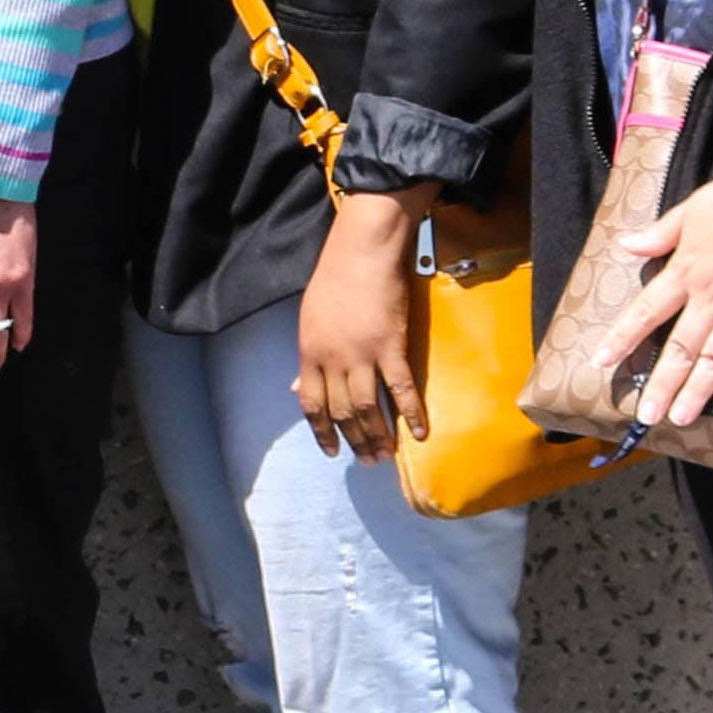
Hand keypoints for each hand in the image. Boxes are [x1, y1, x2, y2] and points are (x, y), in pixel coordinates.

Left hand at [293, 190, 433, 461]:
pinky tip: (418, 433)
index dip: (321, 432)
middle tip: (368, 461)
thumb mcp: (309, 320)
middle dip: (354, 441)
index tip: (331, 452)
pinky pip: (401, 388)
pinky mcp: (392, 346)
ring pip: (369, 407)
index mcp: (310, 353)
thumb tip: (294, 388)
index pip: (311, 404)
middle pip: (342, 412)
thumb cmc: (334, 280)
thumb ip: (308, 358)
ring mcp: (362, 355)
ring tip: (387, 455)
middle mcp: (333, 360)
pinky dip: (411, 413)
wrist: (361, 251)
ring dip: (378, 436)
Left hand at [610, 177, 712, 432]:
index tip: (601, 363)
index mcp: (685, 273)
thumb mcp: (692, 209)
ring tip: (679, 418)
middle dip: (661, 385)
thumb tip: (627, 246)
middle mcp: (709, 301)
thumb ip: (661, 233)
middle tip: (646, 416)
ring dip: (695, 392)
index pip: (646, 312)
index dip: (623, 339)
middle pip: (679, 351)